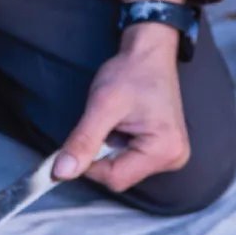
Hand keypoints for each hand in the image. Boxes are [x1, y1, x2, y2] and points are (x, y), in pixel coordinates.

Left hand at [56, 17, 187, 192]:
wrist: (148, 55)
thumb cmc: (130, 74)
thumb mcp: (101, 106)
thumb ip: (82, 141)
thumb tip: (61, 173)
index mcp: (165, 150)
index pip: (114, 178)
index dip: (88, 165)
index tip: (78, 142)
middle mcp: (174, 159)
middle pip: (119, 177)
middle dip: (100, 156)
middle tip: (102, 125)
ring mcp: (170, 156)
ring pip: (122, 170)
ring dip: (108, 151)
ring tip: (115, 123)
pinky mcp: (163, 152)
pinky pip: (129, 162)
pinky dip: (116, 148)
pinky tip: (122, 127)